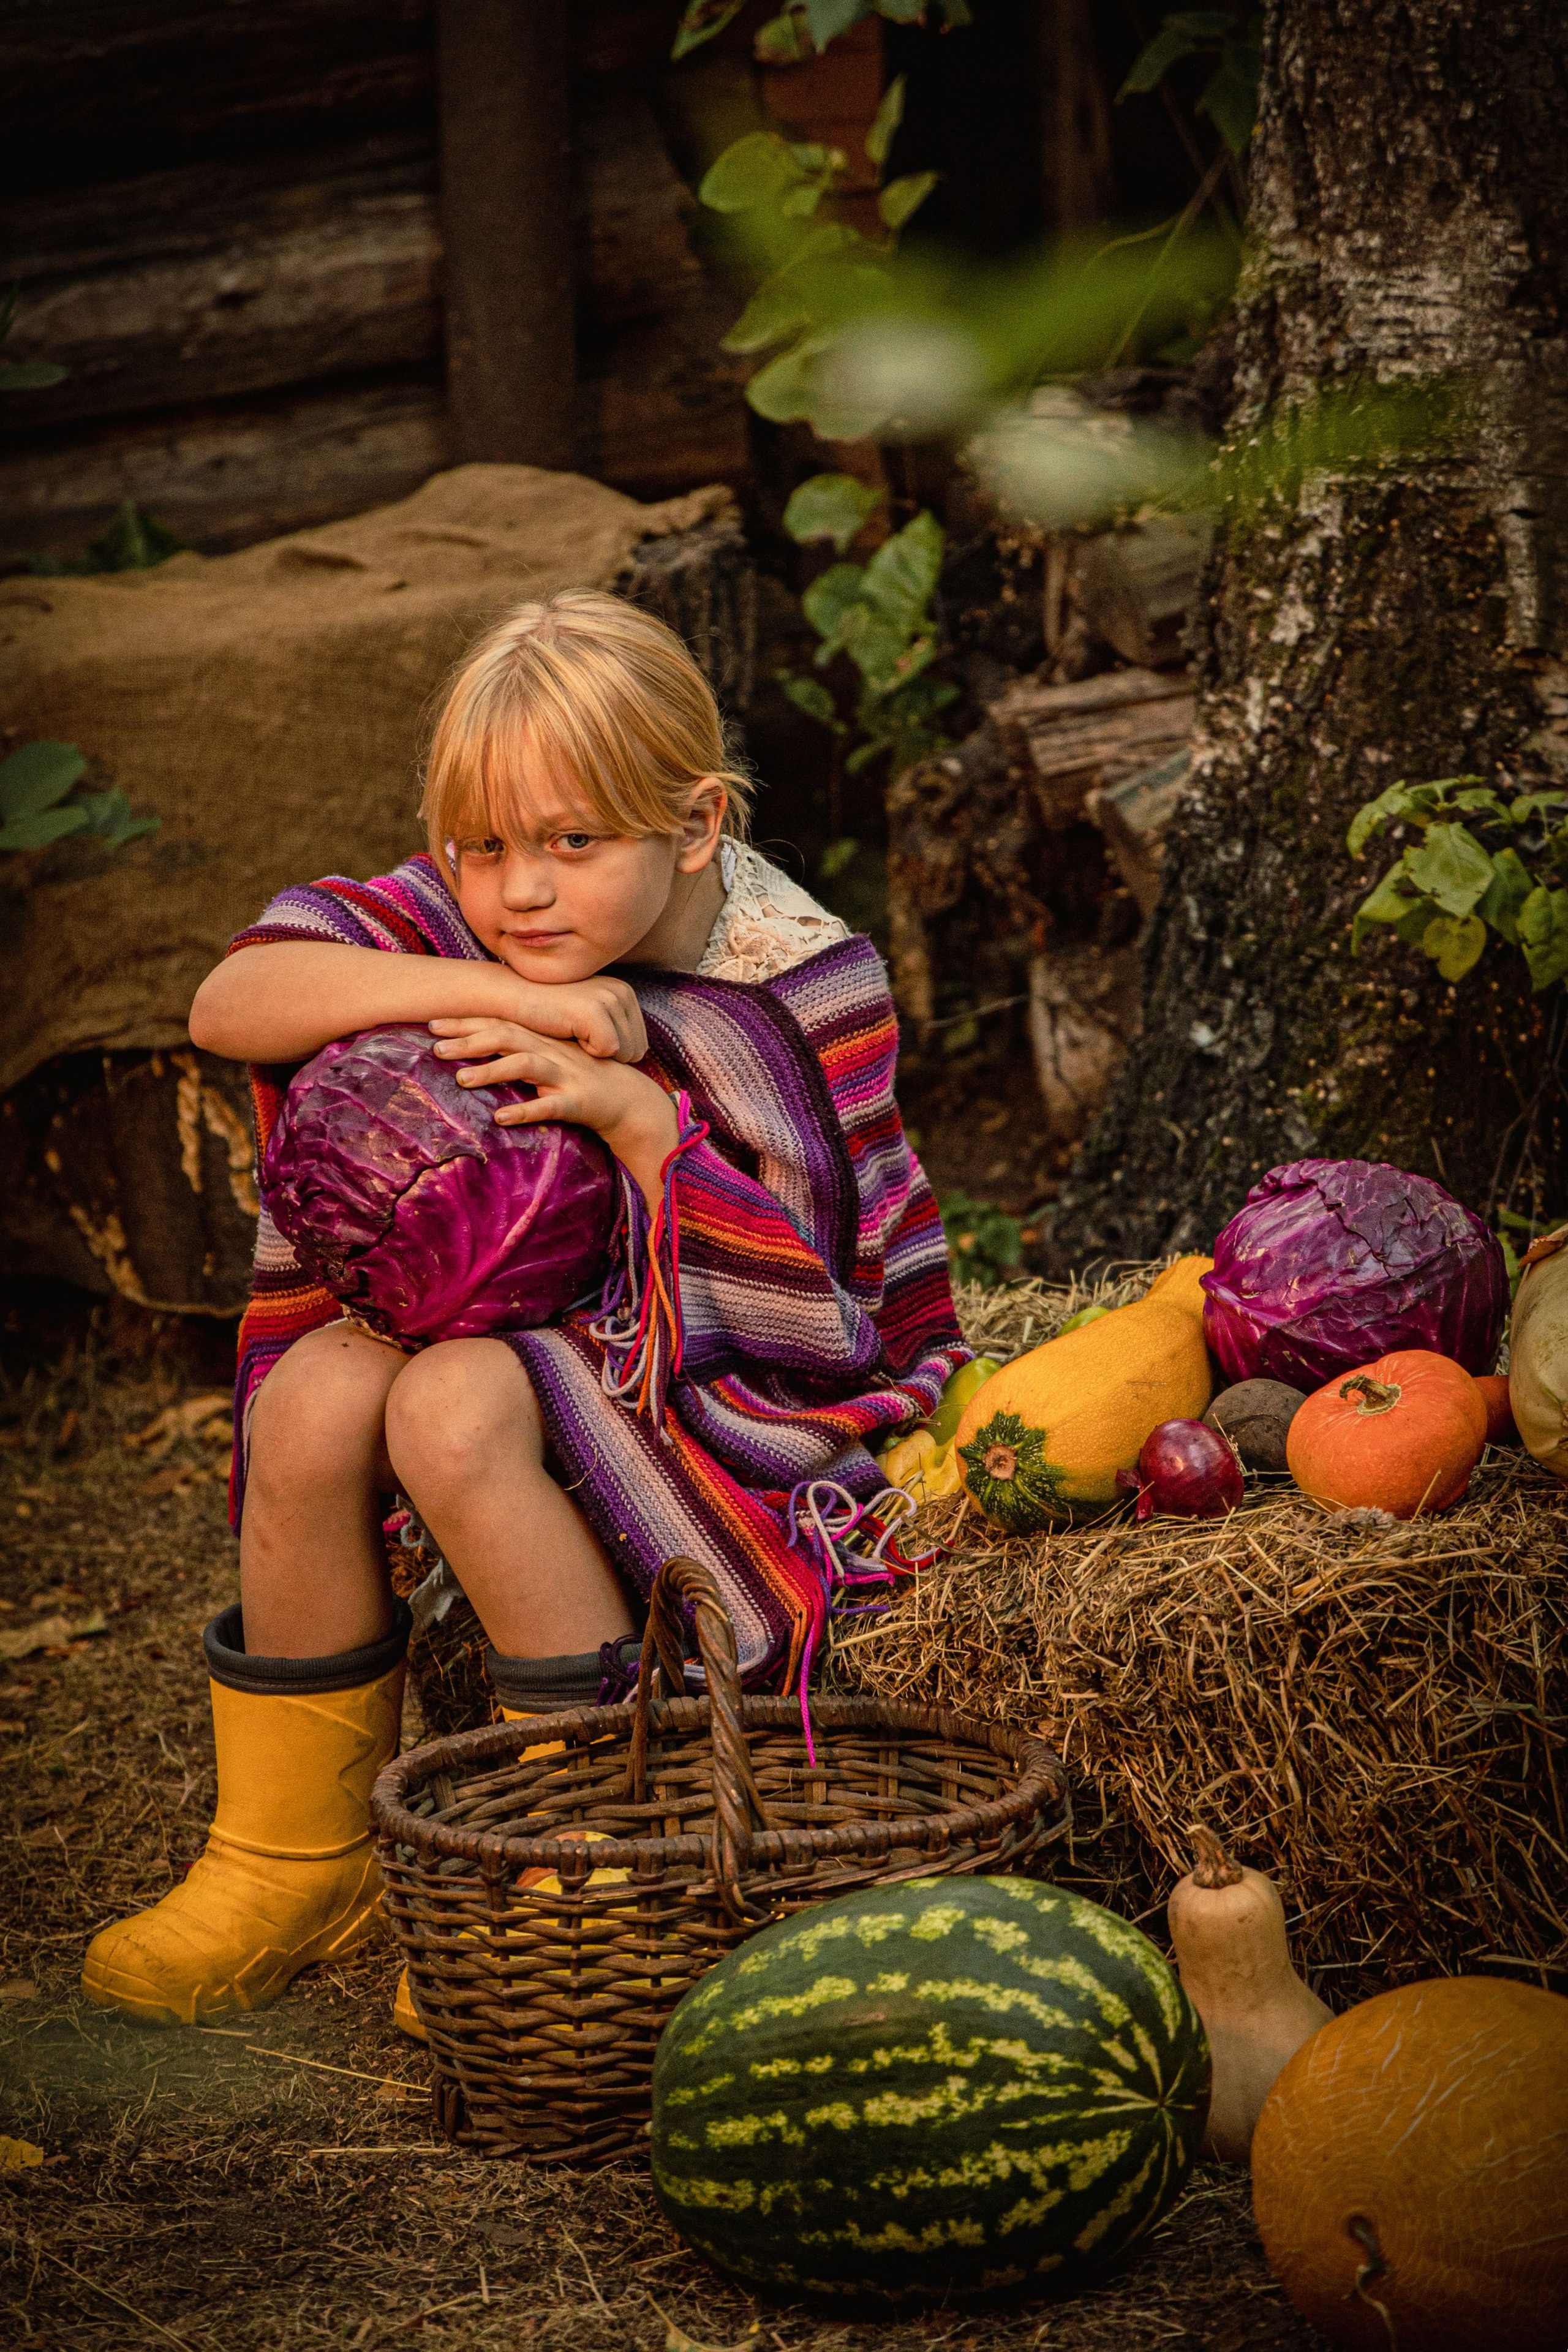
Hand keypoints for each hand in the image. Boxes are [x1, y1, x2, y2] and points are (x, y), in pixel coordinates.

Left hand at [432, 1020, 678, 1206]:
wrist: (630, 1102)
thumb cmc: (584, 1081)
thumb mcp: (551, 1061)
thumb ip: (520, 1053)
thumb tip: (478, 1052)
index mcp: (543, 1040)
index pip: (500, 1023)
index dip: (466, 1023)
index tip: (433, 1024)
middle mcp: (552, 1051)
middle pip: (506, 1036)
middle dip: (469, 1040)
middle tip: (434, 1048)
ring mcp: (566, 1074)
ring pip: (525, 1065)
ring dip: (491, 1071)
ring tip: (461, 1080)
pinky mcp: (578, 1101)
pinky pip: (550, 1105)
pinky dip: (526, 1110)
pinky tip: (501, 1118)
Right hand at [434, 976, 645, 1062]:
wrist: (512, 997)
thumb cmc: (548, 1013)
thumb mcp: (588, 1015)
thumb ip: (613, 1028)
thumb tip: (639, 1055)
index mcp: (624, 992)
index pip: (639, 1043)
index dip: (612, 1054)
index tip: (585, 1037)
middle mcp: (622, 991)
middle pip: (636, 1050)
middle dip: (608, 1056)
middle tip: (578, 1038)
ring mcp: (609, 999)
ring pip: (625, 1053)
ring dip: (596, 1054)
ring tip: (573, 1034)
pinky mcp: (595, 1011)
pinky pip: (607, 1051)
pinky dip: (586, 1052)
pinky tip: (568, 1032)